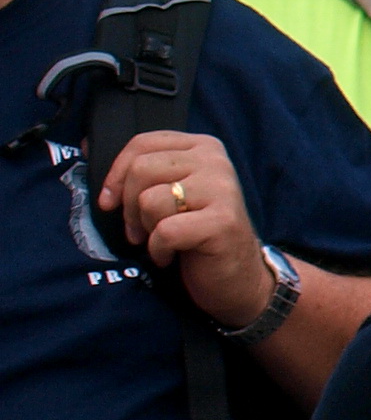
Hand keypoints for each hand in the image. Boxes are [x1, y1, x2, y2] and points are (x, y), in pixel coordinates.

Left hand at [95, 131, 274, 326]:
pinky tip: (172, 255)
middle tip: (140, 229)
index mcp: (203, 147)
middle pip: (141, 169)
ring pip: (149, 200)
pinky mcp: (222, 221)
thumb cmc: (193, 233)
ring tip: (162, 240)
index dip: (116, 174)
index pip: (143, 143)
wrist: (235, 276)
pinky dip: (159, 250)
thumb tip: (86, 146)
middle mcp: (216, 161)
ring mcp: (223, 190)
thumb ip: (139, 169)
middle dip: (129, 206)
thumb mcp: (169, 192)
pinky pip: (165, 231)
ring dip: (146, 229)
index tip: (110, 202)